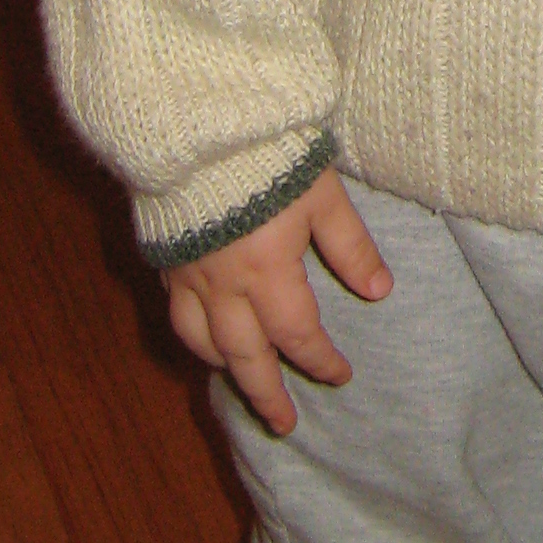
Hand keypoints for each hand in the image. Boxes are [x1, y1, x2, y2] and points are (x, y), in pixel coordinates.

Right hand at [165, 170, 390, 433]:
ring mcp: (186, 272)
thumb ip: (350, 245)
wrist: (193, 120)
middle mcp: (222, 284)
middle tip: (283, 423)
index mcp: (266, 272)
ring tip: (239, 380)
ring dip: (224, 367)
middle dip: (266, 393)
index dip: (320, 360)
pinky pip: (174, 311)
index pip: (297, 335)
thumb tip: (379, 291)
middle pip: (244, 356)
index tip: (340, 374)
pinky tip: (201, 334)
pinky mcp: (163, 254)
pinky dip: (192, 334)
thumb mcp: (321, 193)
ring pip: (200, 341)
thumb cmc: (266, 150)